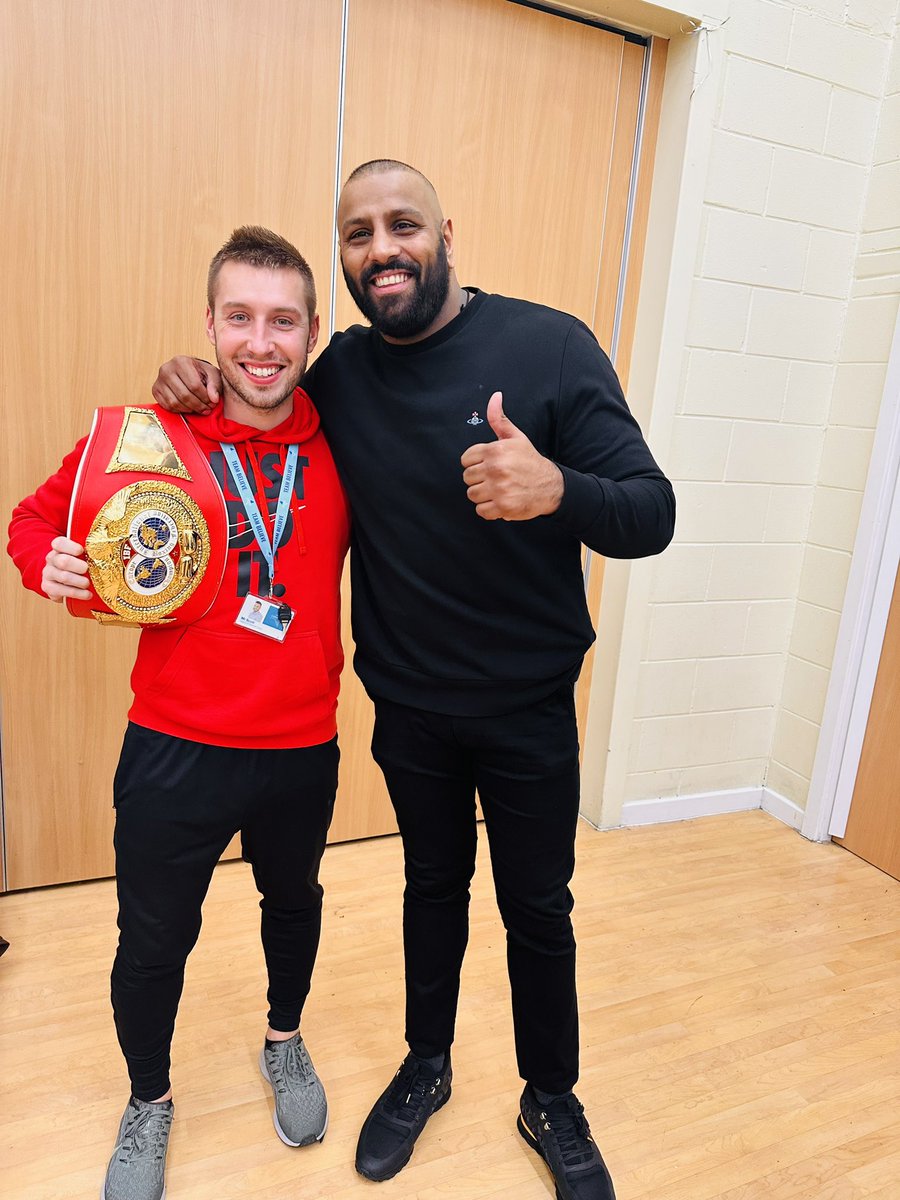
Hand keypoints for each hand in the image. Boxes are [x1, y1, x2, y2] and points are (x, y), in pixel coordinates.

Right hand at [42, 536, 91, 602]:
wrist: (60, 580)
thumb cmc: (75, 565)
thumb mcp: (80, 556)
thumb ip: (89, 551)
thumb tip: (107, 550)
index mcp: (59, 548)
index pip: (59, 543)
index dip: (71, 547)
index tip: (81, 551)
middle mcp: (51, 559)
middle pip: (63, 561)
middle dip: (79, 566)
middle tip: (87, 569)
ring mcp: (48, 573)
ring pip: (64, 577)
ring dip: (80, 581)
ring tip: (88, 584)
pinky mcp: (48, 587)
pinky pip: (62, 591)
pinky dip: (78, 593)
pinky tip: (87, 594)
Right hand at [151, 356, 220, 412]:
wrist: (187, 371)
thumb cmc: (200, 372)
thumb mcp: (212, 374)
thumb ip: (215, 385)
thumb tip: (213, 399)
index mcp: (181, 362)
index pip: (194, 385)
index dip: (205, 398)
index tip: (212, 403)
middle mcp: (166, 369)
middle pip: (184, 395)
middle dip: (198, 406)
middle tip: (207, 409)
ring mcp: (159, 380)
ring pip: (175, 403)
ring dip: (190, 409)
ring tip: (199, 408)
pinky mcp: (155, 390)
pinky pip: (168, 406)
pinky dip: (180, 410)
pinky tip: (188, 407)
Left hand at [460, 392, 563, 520]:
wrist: (551, 486)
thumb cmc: (530, 461)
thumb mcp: (516, 437)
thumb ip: (499, 419)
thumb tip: (495, 396)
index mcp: (495, 450)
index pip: (465, 460)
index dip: (476, 463)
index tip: (489, 465)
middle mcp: (496, 468)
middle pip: (467, 478)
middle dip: (479, 479)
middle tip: (495, 478)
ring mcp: (499, 488)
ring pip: (472, 494)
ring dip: (483, 495)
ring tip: (498, 490)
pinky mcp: (503, 506)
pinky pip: (481, 511)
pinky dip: (489, 509)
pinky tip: (500, 501)